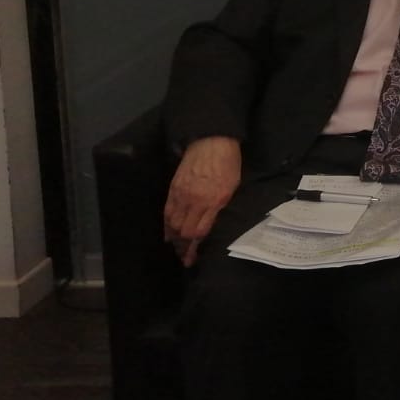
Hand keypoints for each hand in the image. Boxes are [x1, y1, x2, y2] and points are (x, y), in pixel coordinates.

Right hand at [163, 136, 240, 266]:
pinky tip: (168, 233)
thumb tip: (213, 226)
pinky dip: (167, 225)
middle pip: (185, 231)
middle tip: (184, 258)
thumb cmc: (229, 163)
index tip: (193, 258)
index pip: (201, 232)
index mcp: (215, 201)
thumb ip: (222, 207)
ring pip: (174, 224)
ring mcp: (182, 195)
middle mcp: (196, 201)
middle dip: (183, 247)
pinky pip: (167, 212)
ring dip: (174, 239)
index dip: (195, 248)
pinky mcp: (173, 188)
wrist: (212, 141)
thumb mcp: (233, 187)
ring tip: (177, 248)